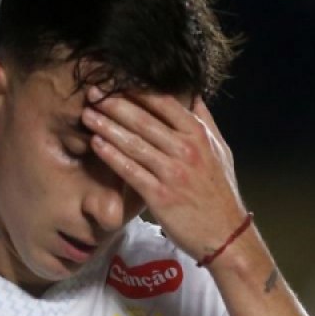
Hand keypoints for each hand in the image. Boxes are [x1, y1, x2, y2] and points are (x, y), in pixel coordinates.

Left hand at [81, 86, 248, 263]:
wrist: (226, 235)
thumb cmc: (221, 192)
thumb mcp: (221, 150)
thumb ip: (205, 121)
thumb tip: (193, 94)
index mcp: (199, 135)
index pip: (164, 103)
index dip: (137, 89)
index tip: (116, 80)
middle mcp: (186, 149)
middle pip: (143, 120)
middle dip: (114, 104)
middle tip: (92, 92)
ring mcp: (173, 172)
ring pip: (134, 143)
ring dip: (107, 127)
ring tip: (87, 115)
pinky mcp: (160, 196)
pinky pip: (130, 171)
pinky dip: (112, 156)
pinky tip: (96, 145)